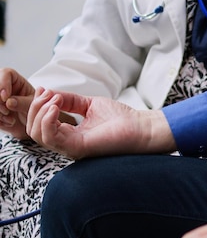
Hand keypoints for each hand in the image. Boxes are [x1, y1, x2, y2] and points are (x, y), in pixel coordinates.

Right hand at [0, 68, 34, 138]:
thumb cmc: (36, 109)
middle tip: (6, 111)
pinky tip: (9, 122)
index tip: (5, 97)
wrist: (33, 123)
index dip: (3, 84)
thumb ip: (23, 102)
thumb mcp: (33, 105)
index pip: (5, 73)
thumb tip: (9, 102)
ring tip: (11, 119)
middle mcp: (3, 86)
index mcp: (14, 79)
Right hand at [26, 87, 175, 158]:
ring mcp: (71, 147)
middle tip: (47, 93)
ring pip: (37, 134)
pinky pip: (51, 137)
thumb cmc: (121, 118)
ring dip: (40, 111)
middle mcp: (67, 144)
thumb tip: (48, 92)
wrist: (141, 127)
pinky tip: (56, 106)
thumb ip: (68, 100)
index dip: (37, 105)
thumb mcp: (89, 104)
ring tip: (54, 99)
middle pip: (33, 129)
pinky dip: (48, 119)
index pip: (39, 124)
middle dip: (35, 107)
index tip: (44, 89)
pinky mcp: (77, 147)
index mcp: (69, 135)